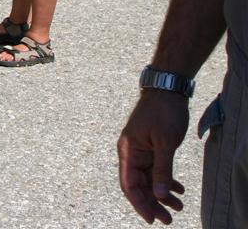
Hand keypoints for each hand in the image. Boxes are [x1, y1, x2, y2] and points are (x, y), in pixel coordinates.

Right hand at [118, 91, 188, 224]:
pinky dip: (166, 181)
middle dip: (152, 203)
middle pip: (139, 185)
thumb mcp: (165, 143)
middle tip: (168, 219)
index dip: (139, 203)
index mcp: (128, 150)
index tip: (151, 218)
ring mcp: (141, 151)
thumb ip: (162, 169)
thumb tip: (159, 194)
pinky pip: (156, 170)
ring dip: (162, 194)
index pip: (129, 184)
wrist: (167, 90)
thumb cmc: (163, 112)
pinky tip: (179, 190)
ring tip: (178, 207)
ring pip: (149, 179)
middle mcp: (131, 153)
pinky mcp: (151, 148)